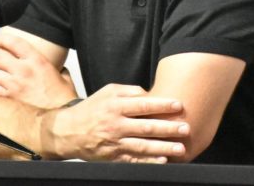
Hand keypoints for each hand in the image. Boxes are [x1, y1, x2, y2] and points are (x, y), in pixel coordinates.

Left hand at [0, 33, 77, 107]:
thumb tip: (59, 69)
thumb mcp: (64, 77)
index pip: (14, 42)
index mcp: (37, 61)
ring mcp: (14, 85)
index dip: (3, 39)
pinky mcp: (9, 98)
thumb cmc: (64, 99)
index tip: (0, 41)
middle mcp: (23, 70)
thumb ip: (59, 70)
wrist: (61, 117)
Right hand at [42, 83, 189, 162]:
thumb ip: (129, 91)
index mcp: (115, 107)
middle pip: (146, 127)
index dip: (162, 105)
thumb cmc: (91, 109)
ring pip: (142, 147)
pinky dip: (148, 162)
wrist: (68, 131)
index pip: (143, 105)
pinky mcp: (113, 157)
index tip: (178, 105)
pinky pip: (134, 161)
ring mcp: (115, 143)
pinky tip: (162, 161)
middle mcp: (116, 125)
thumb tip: (148, 93)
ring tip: (180, 148)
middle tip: (185, 128)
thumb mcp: (107, 92)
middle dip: (168, 128)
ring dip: (163, 148)